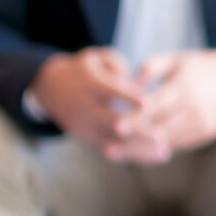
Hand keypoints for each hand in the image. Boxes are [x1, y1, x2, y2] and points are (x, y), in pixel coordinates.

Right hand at [32, 47, 163, 160]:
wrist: (52, 88)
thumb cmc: (85, 69)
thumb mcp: (96, 57)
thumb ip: (115, 63)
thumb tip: (130, 77)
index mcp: (88, 83)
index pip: (109, 91)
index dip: (128, 97)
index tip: (149, 103)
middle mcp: (84, 108)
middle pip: (111, 122)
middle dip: (137, 131)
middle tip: (161, 136)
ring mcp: (83, 127)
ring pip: (112, 141)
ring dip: (138, 149)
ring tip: (163, 152)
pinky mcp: (87, 139)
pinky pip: (110, 150)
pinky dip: (132, 155)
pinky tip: (154, 158)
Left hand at [124, 47, 215, 156]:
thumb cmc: (200, 67)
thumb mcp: (178, 58)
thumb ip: (152, 66)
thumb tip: (129, 81)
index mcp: (184, 86)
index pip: (156, 106)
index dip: (135, 118)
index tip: (114, 125)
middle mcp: (194, 108)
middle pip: (158, 130)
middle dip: (132, 140)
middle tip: (107, 147)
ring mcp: (201, 124)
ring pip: (166, 143)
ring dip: (140, 150)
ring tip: (116, 152)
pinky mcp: (205, 135)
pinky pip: (177, 146)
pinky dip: (156, 150)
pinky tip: (137, 152)